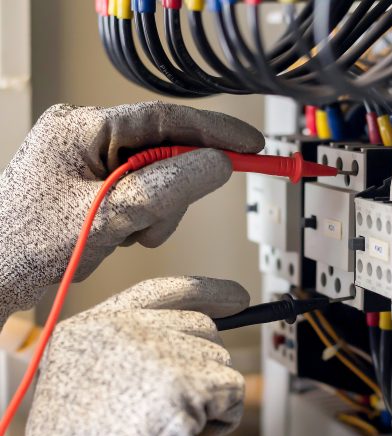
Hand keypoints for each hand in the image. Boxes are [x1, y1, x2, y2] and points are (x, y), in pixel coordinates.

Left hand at [0, 102, 262, 325]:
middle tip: (152, 225)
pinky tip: (121, 234)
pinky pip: (145, 194)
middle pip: (165, 151)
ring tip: (126, 236)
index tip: (249, 146)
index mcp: (82, 129)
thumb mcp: (107, 216)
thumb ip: (166, 187)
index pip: (163, 119)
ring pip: (159, 178)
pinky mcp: (100, 183)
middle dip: (172, 194)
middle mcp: (89, 138)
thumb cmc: (28, 245)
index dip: (213, 132)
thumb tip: (216, 164)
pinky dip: (145, 219)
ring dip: (157, 213)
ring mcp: (94, 161)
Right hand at [0, 276, 248, 435]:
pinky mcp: (183, 382)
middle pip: (202, 326)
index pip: (162, 291)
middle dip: (203, 365)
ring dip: (207, 397)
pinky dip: (220, 419)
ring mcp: (152, 352)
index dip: (206, 291)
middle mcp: (120, 329)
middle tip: (174, 405)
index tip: (236, 296)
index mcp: (92, 328)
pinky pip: (232, 390)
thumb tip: (202, 331)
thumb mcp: (94, 381)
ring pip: (219, 359)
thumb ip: (139, 346)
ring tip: (167, 427)